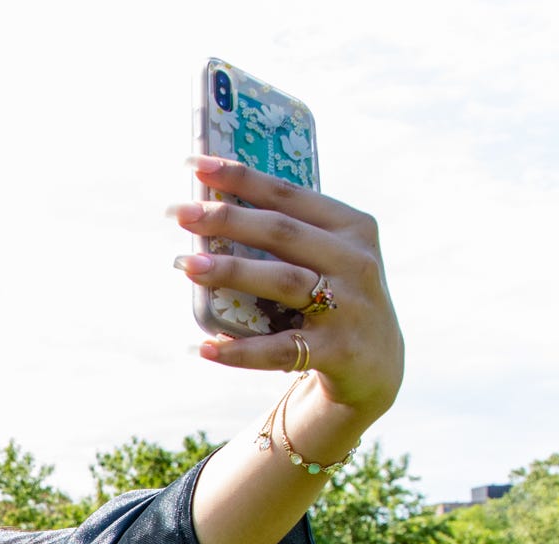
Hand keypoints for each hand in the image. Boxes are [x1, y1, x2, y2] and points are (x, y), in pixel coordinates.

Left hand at [173, 155, 403, 421]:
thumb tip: (210, 212)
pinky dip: (241, 350)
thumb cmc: (334, 297)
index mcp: (351, 227)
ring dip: (232, 271)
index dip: (242, 177)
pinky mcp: (338, 350)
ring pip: (284, 281)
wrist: (377, 364)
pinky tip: (207, 348)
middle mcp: (355, 261)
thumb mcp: (327, 257)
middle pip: (283, 233)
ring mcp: (349, 306)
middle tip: (181, 213)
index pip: (289, 195)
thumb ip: (287, 236)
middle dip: (229, 219)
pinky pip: (281, 349)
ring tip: (188, 264)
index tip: (197, 165)